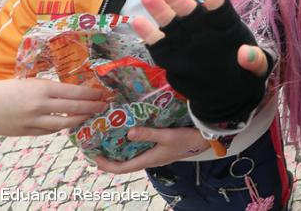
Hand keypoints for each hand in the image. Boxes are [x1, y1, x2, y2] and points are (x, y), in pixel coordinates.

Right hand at [0, 78, 107, 136]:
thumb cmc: (3, 89)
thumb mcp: (28, 81)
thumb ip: (47, 88)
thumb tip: (69, 90)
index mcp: (41, 88)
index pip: (74, 92)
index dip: (91, 94)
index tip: (102, 94)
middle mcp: (40, 105)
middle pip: (73, 108)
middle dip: (92, 107)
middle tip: (104, 106)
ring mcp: (34, 121)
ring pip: (64, 124)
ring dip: (79, 120)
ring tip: (90, 116)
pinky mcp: (27, 132)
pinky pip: (49, 131)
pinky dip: (60, 127)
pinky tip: (68, 123)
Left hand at [92, 126, 209, 173]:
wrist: (206, 139)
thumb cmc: (187, 139)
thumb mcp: (167, 135)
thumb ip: (148, 134)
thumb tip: (128, 133)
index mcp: (149, 160)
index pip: (122, 168)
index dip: (106, 164)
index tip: (93, 157)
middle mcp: (150, 159)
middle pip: (125, 163)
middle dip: (109, 157)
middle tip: (97, 146)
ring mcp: (155, 154)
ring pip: (132, 156)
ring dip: (119, 150)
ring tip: (109, 139)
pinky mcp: (160, 148)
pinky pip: (140, 149)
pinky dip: (131, 144)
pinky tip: (129, 133)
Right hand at [133, 0, 269, 121]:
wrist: (228, 93)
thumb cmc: (244, 73)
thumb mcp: (258, 70)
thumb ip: (255, 61)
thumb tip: (246, 53)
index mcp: (225, 26)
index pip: (219, 7)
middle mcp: (202, 28)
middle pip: (188, 10)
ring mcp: (185, 41)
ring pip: (170, 23)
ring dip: (159, 10)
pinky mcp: (172, 56)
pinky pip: (158, 45)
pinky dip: (148, 35)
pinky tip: (138, 22)